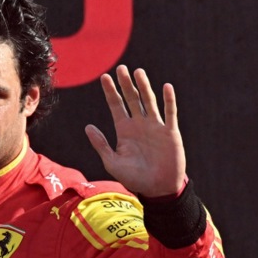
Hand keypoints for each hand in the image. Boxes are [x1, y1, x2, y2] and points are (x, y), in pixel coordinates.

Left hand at [84, 65, 185, 196]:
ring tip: (138, 72)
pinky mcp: (170, 133)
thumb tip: (87, 126)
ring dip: (144, 87)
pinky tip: (166, 87)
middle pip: (132, 99)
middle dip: (126, 84)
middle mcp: (139, 124)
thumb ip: (101, 144)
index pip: (116, 105)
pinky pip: (170, 114)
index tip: (104, 77)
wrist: (156, 189)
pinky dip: (168, 100)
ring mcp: (155, 127)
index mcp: (124, 130)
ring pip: (149, 102)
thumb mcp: (112, 161)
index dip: (110, 92)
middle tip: (120, 68)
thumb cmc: (134, 178)